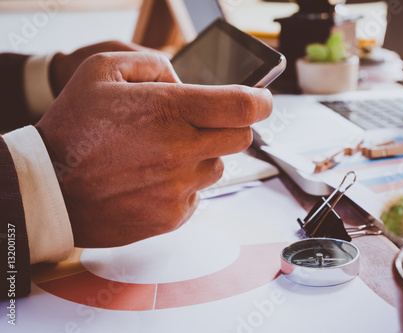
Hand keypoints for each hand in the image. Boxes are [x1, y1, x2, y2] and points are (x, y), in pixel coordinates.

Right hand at [36, 52, 271, 247]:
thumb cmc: (73, 130)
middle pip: (242, 138)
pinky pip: (198, 196)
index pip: (244, 106)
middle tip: (205, 124)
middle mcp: (181, 150)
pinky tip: (156, 179)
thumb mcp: (101, 70)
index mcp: (169, 110)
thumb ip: (151, 63)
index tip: (261, 101)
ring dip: (204, 156)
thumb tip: (182, 78)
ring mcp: (179, 187)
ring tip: (167, 153)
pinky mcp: (173, 216)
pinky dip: (186, 185)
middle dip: (231, 126)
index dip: (261, 101)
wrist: (50, 190)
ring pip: (219, 167)